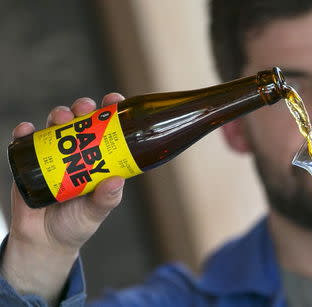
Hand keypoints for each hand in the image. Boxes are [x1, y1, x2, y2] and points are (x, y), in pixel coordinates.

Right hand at [1, 93, 125, 304]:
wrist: (44, 241)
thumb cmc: (76, 224)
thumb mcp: (95, 213)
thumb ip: (106, 200)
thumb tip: (116, 181)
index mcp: (99, 159)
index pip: (107, 129)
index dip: (111, 111)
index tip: (114, 100)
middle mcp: (77, 152)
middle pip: (81, 120)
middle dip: (83, 107)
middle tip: (85, 108)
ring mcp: (53, 154)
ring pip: (55, 126)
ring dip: (59, 115)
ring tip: (61, 118)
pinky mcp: (30, 162)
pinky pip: (25, 142)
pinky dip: (24, 133)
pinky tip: (27, 130)